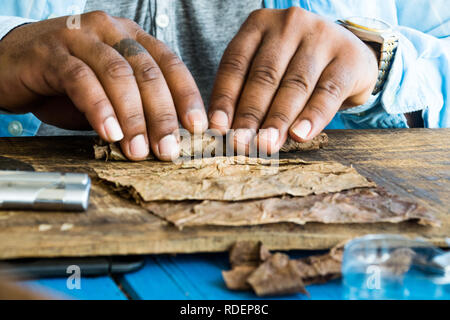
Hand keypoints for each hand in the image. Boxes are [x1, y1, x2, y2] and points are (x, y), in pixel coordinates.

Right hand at [0, 11, 206, 160]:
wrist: (10, 65)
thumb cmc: (66, 83)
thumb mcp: (109, 95)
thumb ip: (134, 108)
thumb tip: (167, 138)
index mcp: (131, 37)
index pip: (169, 64)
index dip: (187, 96)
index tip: (198, 127)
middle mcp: (110, 31)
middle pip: (148, 71)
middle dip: (162, 114)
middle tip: (169, 149)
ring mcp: (80, 37)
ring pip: (118, 74)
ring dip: (133, 117)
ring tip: (139, 150)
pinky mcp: (51, 52)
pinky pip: (82, 80)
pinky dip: (100, 109)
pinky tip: (110, 133)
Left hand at [209, 8, 377, 153]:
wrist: (350, 55)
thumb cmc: (298, 68)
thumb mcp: (269, 69)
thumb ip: (248, 92)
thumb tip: (226, 132)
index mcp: (259, 25)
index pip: (235, 64)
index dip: (225, 99)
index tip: (217, 129)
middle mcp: (289, 24)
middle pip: (264, 76)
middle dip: (250, 115)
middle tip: (240, 144)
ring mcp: (321, 37)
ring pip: (294, 85)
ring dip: (278, 120)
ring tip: (266, 145)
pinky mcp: (348, 57)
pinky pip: (327, 92)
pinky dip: (312, 116)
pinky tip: (300, 135)